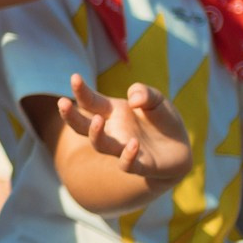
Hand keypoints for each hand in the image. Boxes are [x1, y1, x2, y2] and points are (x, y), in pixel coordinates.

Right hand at [56, 74, 193, 185]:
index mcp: (112, 113)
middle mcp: (112, 131)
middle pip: (82, 126)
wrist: (180, 147)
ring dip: (95, 134)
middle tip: (62, 103)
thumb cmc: (162, 120)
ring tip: (97, 120)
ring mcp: (123, 149)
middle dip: (70, 116)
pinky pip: (127, 164)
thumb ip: (144, 92)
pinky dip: (127, 156)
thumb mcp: (156, 99)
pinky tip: (133, 143)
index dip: (81, 90)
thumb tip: (132, 99)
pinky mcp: (140, 165)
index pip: (90, 102)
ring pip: (100, 145)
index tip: (75, 77)